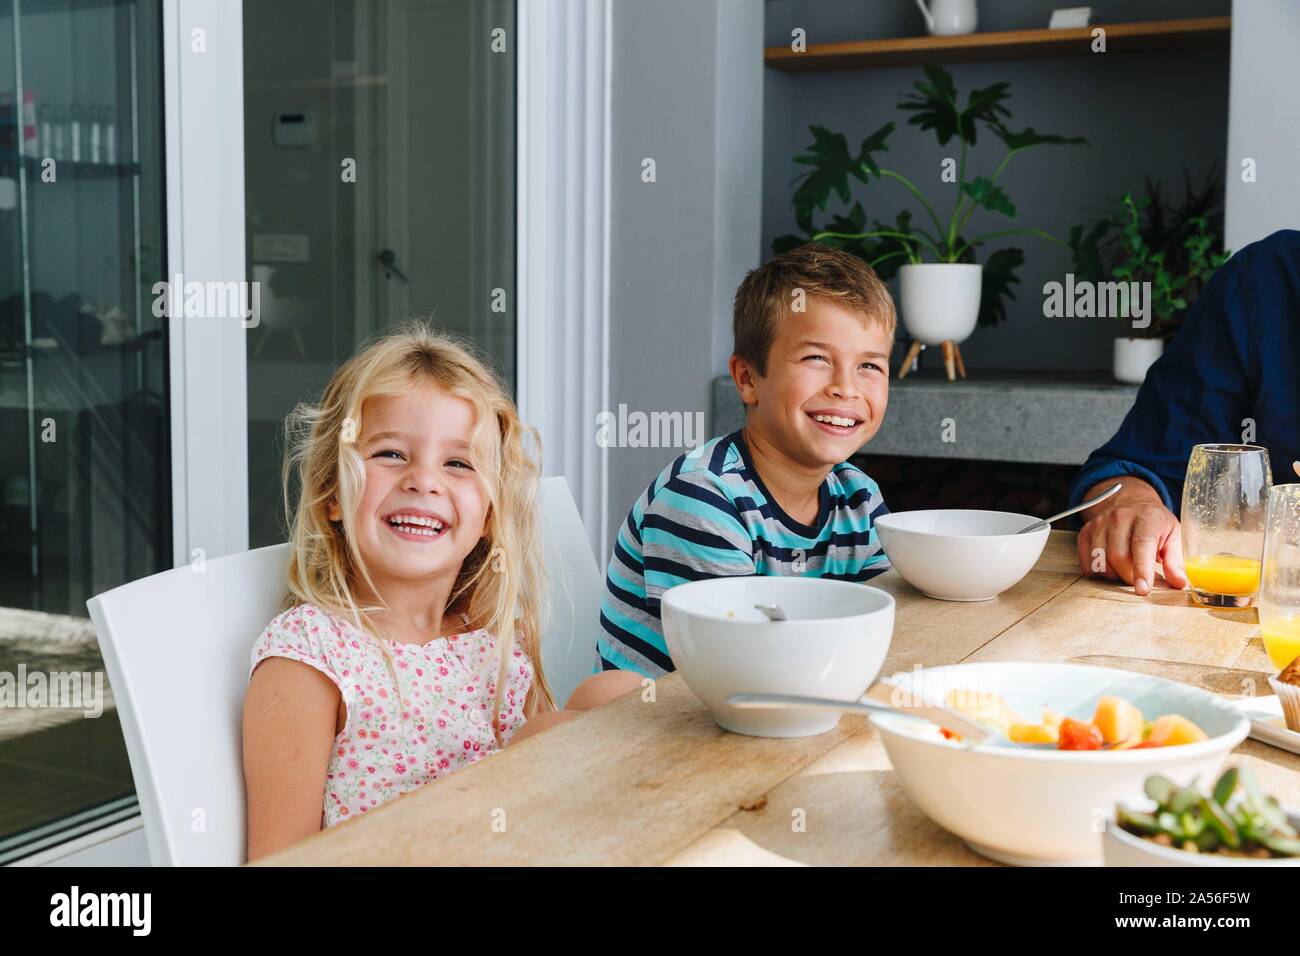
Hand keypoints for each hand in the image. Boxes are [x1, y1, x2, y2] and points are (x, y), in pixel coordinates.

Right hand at [1076, 478, 1186, 595]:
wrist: (1130, 502)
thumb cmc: (1154, 523)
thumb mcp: (1173, 535)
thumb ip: (1175, 560)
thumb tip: (1179, 583)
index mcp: (1146, 517)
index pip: (1141, 545)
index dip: (1142, 569)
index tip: (1143, 590)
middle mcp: (1120, 517)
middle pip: (1118, 556)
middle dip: (1128, 576)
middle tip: (1138, 580)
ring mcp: (1100, 523)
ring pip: (1100, 560)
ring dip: (1113, 575)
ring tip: (1125, 570)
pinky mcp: (1086, 531)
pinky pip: (1086, 561)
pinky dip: (1097, 571)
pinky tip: (1110, 567)